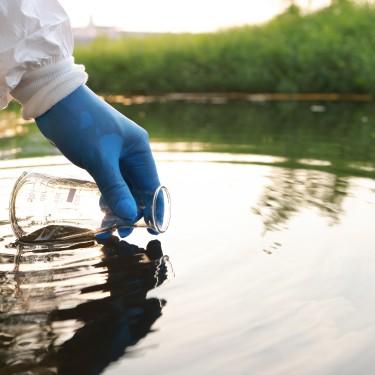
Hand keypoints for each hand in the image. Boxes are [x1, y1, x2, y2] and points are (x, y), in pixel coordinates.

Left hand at [35, 84, 160, 236]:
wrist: (54, 101)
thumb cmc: (81, 125)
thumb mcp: (100, 159)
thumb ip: (115, 188)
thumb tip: (130, 216)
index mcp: (139, 149)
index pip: (153, 184)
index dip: (154, 208)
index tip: (153, 229)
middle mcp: (131, 153)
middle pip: (138, 189)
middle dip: (131, 211)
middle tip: (121, 232)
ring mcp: (116, 156)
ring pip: (123, 188)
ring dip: (117, 206)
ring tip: (108, 226)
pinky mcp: (101, 158)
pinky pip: (109, 183)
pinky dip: (107, 197)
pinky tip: (101, 210)